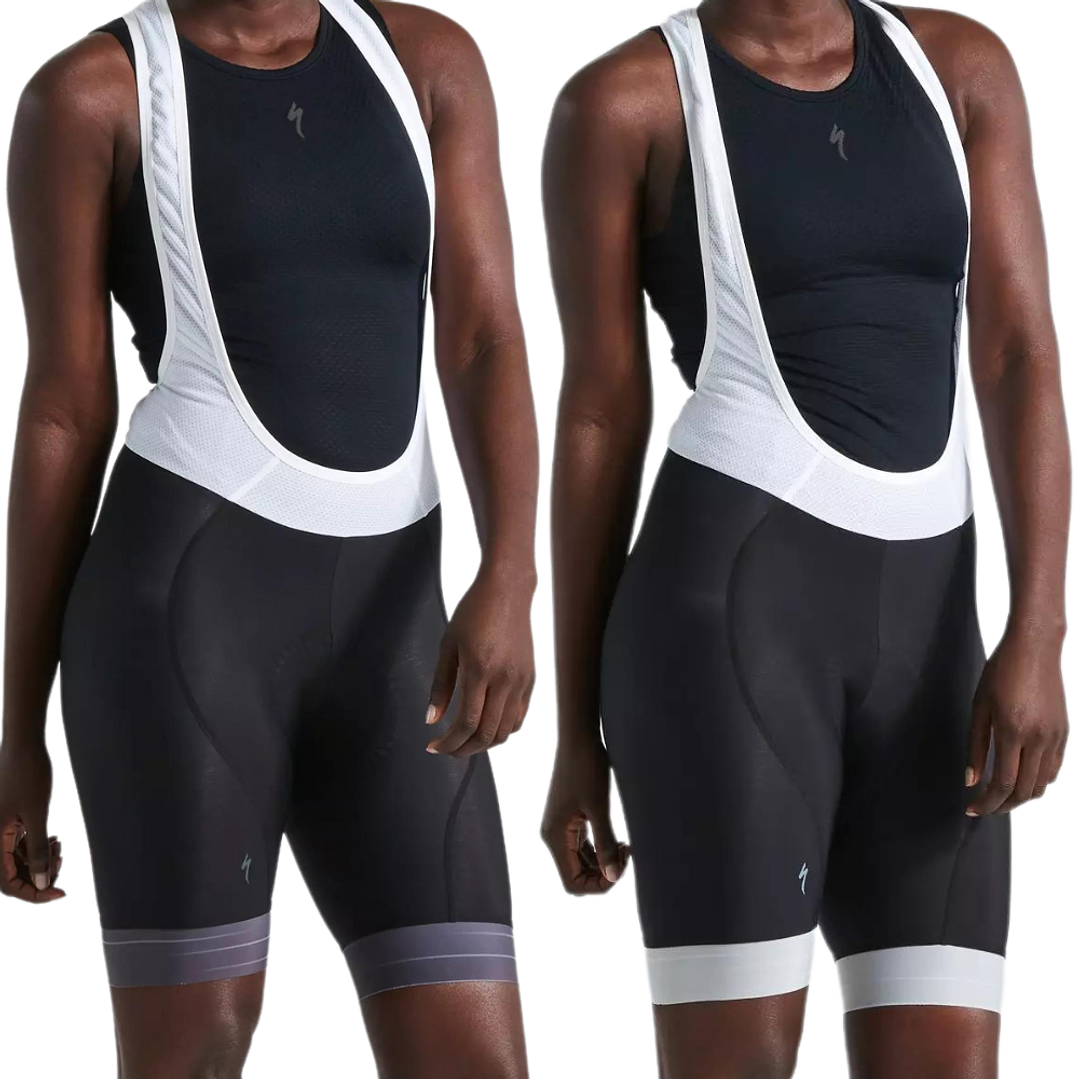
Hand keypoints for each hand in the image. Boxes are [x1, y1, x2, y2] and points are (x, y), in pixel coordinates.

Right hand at [0, 736, 66, 903]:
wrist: (24, 742)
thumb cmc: (29, 774)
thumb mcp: (37, 815)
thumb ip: (36, 851)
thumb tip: (41, 884)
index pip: (6, 884)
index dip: (32, 894)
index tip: (59, 894)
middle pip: (12, 875)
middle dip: (39, 874)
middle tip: (60, 858)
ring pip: (18, 861)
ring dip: (40, 860)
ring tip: (58, 845)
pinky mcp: (8, 823)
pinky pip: (19, 847)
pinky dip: (38, 847)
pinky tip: (53, 839)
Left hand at [425, 564, 537, 755]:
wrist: (508, 590)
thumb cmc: (474, 611)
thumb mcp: (448, 645)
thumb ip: (441, 685)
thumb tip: (431, 719)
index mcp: (480, 670)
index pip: (467, 723)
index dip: (449, 742)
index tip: (434, 746)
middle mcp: (505, 679)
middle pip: (488, 734)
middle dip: (464, 749)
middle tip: (447, 750)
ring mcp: (522, 681)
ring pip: (506, 731)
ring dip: (484, 744)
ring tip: (465, 742)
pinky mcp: (531, 679)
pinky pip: (519, 717)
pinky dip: (503, 730)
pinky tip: (487, 727)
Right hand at [539, 732, 630, 896]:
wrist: (578, 736)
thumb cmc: (588, 767)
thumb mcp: (600, 807)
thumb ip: (606, 844)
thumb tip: (612, 877)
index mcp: (554, 836)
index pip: (573, 883)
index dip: (599, 886)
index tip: (621, 865)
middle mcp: (552, 836)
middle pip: (576, 876)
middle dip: (603, 874)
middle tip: (626, 853)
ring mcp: (560, 828)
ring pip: (581, 863)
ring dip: (603, 862)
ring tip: (624, 845)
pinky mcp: (569, 819)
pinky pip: (583, 847)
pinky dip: (600, 849)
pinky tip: (618, 838)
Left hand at [966, 624, 1069, 815]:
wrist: (1035, 648)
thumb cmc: (1001, 672)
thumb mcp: (979, 707)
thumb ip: (975, 746)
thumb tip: (971, 780)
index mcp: (1013, 731)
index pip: (1002, 783)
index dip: (987, 802)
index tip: (972, 808)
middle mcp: (1039, 739)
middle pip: (1024, 790)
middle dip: (1003, 806)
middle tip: (985, 807)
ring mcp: (1056, 737)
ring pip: (1042, 784)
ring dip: (1022, 797)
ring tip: (1001, 798)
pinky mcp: (1065, 733)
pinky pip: (1054, 769)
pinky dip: (1038, 782)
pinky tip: (1022, 780)